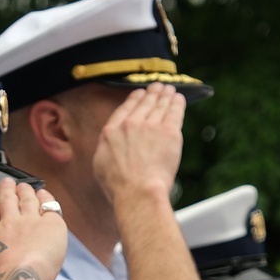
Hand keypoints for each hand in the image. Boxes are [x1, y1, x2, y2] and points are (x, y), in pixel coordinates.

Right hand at [0, 178, 67, 279]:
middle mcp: (8, 224)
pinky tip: (43, 194)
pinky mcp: (51, 226)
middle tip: (6, 182)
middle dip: (5, 190)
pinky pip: (48, 206)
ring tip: (23, 186)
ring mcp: (30, 223)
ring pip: (26, 200)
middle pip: (6, 201)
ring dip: (24, 191)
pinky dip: (45, 198)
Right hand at [91, 83, 184, 211]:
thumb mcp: (101, 165)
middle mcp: (131, 124)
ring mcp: (151, 126)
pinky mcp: (169, 133)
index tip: (140, 94)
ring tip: (169, 90)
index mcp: (112, 131)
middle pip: (144, 104)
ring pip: (160, 105)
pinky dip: (177, 103)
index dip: (134, 99)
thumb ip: (106, 148)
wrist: (138, 192)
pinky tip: (178, 98)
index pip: (125, 109)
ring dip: (165, 95)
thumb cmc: (119, 187)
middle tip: (158, 87)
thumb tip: (109, 145)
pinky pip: (174, 112)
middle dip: (152, 93)